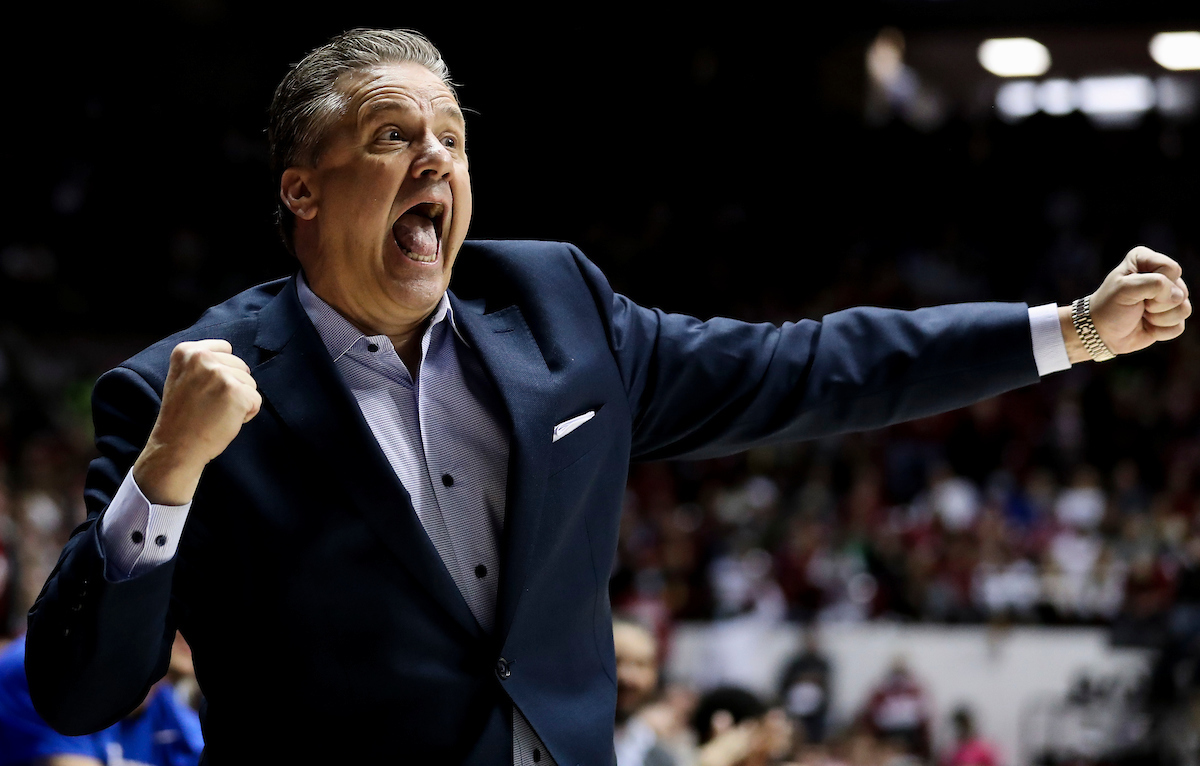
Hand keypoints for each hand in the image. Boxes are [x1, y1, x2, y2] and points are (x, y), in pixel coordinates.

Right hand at [132, 340, 260, 504]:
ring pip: (250, 383)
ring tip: (215, 413)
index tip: (204, 389)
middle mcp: (202, 358)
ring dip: (240, 401)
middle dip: (232, 387)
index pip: (225, 348)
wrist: (176, 446)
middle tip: (208, 405)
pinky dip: (247, 413)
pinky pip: (256, 400)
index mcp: (187, 351)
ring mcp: (219, 374)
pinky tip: (226, 420)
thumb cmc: (183, 416)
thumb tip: (232, 355)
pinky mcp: (236, 393)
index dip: (222, 372)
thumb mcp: (183, 377)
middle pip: (241, 366)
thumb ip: (203, 363)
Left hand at [1062, 246, 1190, 362]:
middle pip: (1180, 290)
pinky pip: (1179, 326)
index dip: (1157, 284)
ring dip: (1159, 318)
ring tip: (1142, 315)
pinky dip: (1160, 330)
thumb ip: (1155, 284)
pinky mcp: (1171, 317)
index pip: (1172, 269)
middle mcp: (1161, 275)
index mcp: (1146, 260)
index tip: (1134, 291)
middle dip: (1157, 303)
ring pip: (1183, 309)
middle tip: (1137, 305)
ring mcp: (1168, 297)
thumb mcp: (1125, 289)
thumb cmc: (1109, 307)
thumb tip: (1179, 297)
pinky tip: (1146, 325)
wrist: (1100, 333)